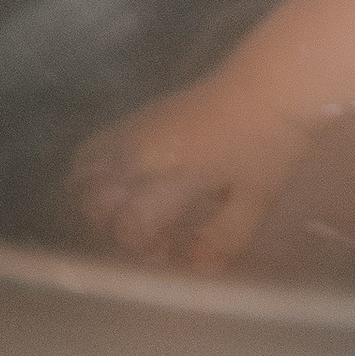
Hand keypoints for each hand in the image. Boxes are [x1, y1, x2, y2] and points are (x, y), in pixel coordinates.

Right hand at [68, 72, 306, 273]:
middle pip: (95, 204)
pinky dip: (91, 173)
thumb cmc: (271, 142)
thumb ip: (225, 239)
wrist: (272, 83)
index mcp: (173, 175)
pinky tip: (123, 185)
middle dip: (116, 231)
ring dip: (96, 203)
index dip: (143, 250)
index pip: (129, 226)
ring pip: (82, 175)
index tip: (172, 254)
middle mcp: (141, 153)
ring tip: (131, 212)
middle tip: (153, 235)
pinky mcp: (136, 117)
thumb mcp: (257, 200)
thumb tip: (197, 272)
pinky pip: (91, 148)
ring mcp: (133, 132)